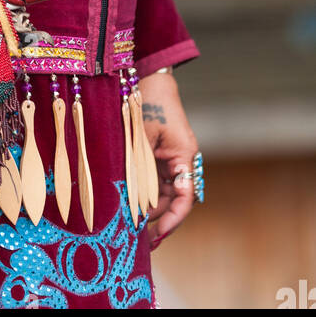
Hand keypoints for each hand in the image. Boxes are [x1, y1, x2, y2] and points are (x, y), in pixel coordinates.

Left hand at [138, 71, 200, 247]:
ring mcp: (170, 160)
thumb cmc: (147, 103)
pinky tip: (130, 205)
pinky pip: (154, 181)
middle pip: (174, 200)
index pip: (184, 197)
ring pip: (163, 193)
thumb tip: (131, 201)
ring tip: (131, 226)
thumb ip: (138, 166)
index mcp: (184, 157)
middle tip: (139, 238)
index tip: (157, 234)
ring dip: (150, 208)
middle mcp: (182, 162)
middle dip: (158, 219)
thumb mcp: (141, 136)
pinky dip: (144, 193)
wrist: (149, 78)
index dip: (173, 219)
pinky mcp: (159, 156)